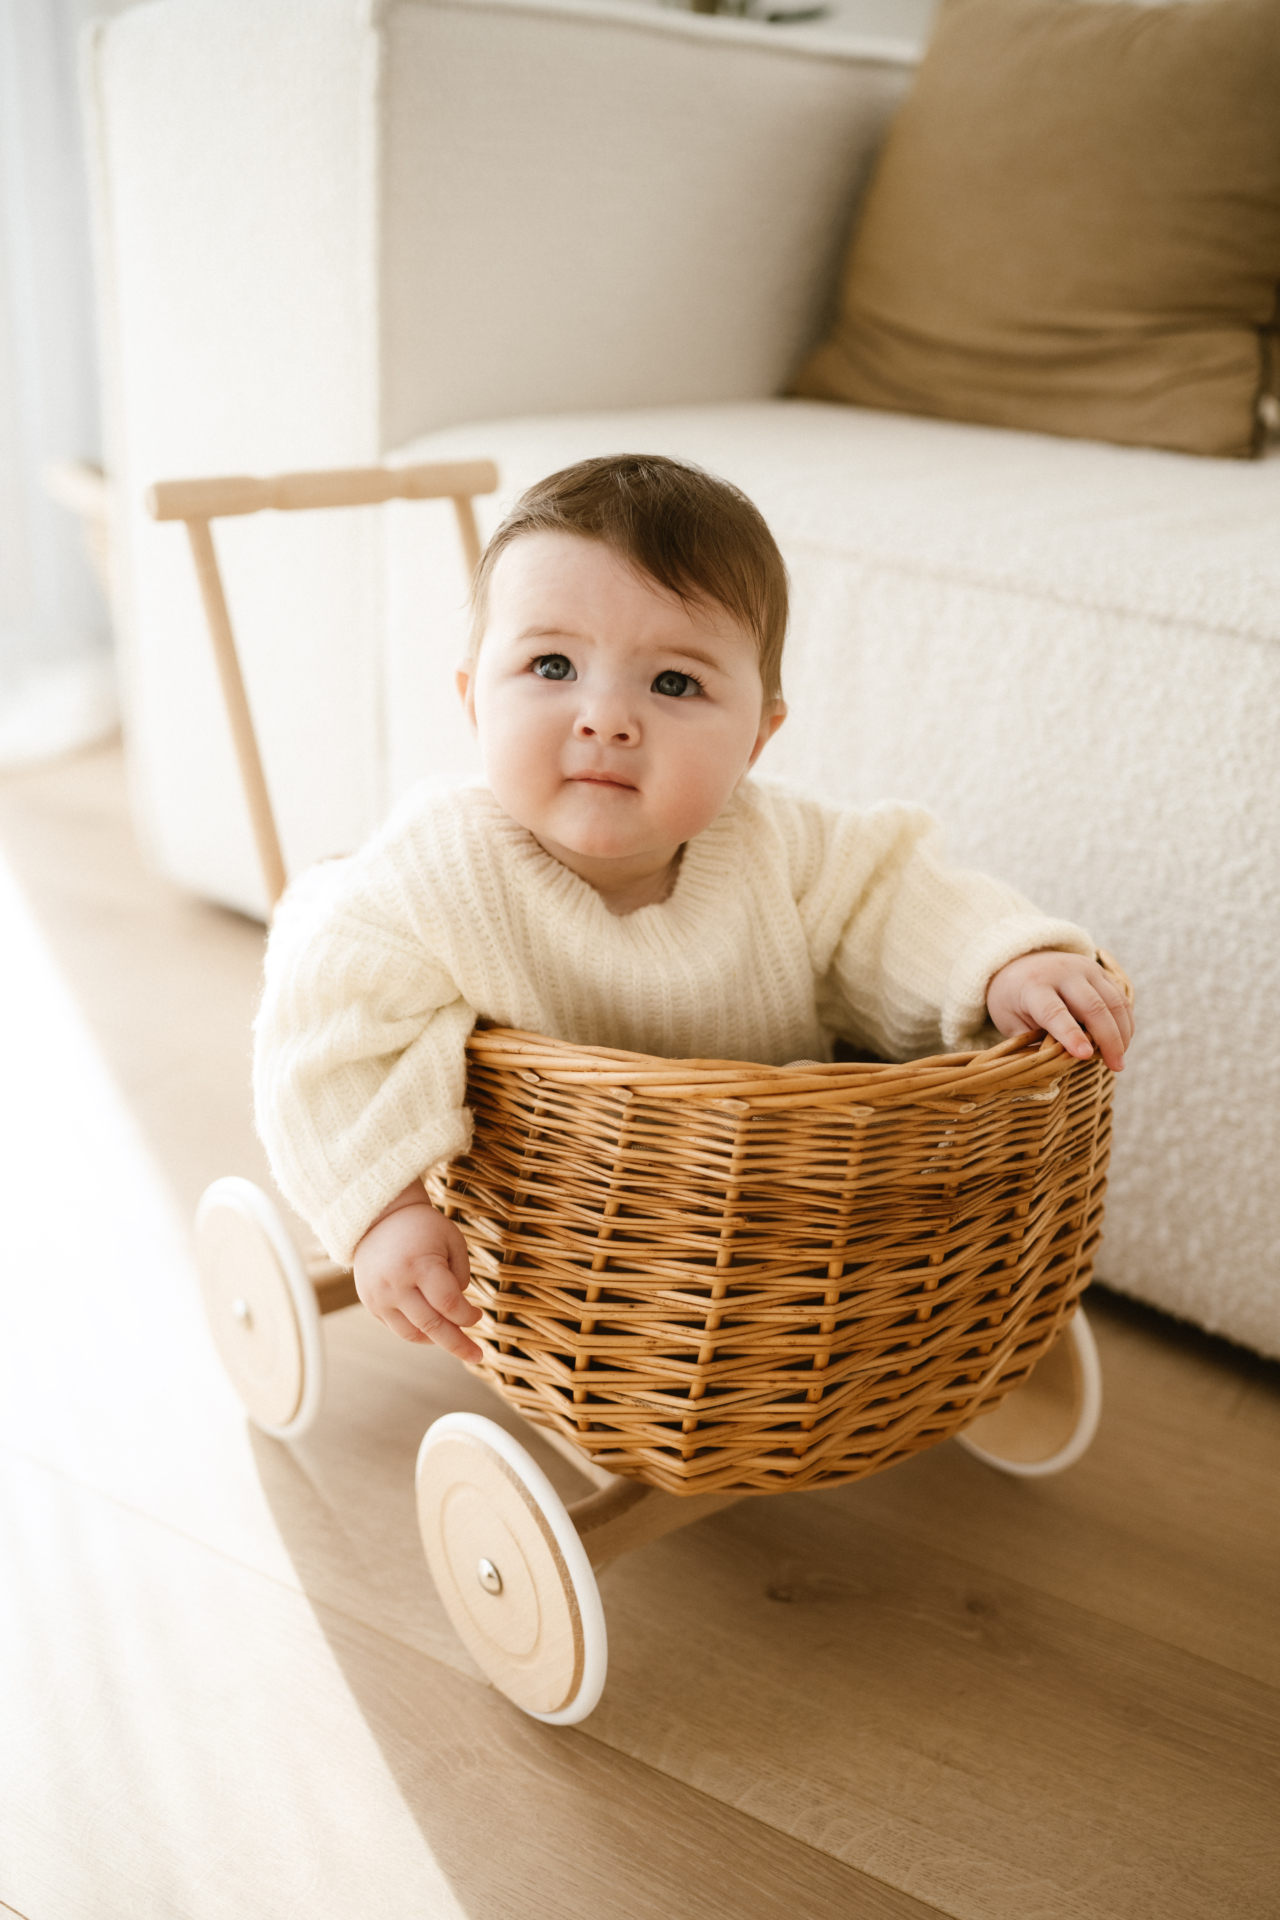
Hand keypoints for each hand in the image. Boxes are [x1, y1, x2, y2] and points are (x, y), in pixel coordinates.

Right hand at [353, 1179, 482, 1361]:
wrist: (378, 1218)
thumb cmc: (423, 1228)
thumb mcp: (452, 1240)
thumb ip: (460, 1275)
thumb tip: (458, 1312)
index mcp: (419, 1265)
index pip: (448, 1304)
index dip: (467, 1316)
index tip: (478, 1316)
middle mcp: (396, 1284)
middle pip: (432, 1326)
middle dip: (458, 1344)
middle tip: (477, 1356)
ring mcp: (379, 1296)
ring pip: (413, 1333)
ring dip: (436, 1340)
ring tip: (453, 1339)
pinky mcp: (370, 1303)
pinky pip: (397, 1328)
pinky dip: (417, 1333)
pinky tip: (432, 1330)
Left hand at [986, 951, 1133, 1072]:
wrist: (1019, 961)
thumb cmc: (1012, 999)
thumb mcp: (1008, 1020)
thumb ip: (1029, 1041)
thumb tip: (1054, 1064)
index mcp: (1033, 986)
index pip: (1054, 1012)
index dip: (1070, 1034)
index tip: (1085, 1055)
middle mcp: (1062, 974)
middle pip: (1093, 1007)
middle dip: (1108, 1039)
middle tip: (1115, 1066)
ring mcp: (1084, 969)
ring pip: (1113, 1001)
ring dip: (1122, 1032)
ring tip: (1119, 1059)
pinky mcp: (1099, 971)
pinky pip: (1120, 997)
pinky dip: (1125, 1021)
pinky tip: (1123, 1041)